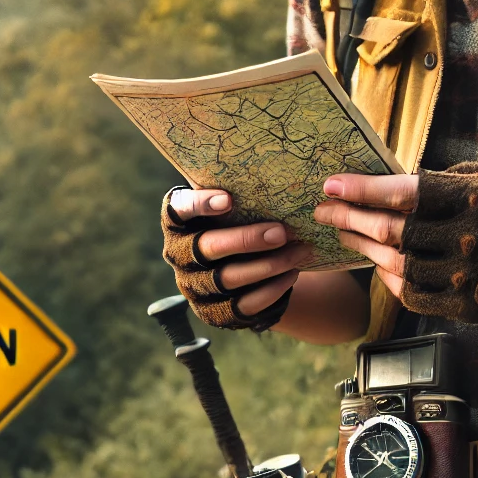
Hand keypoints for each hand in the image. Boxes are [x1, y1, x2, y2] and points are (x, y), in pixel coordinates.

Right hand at [162, 188, 313, 328]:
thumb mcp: (233, 205)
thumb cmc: (237, 223)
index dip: (200, 206)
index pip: (179, 211)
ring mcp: (196, 288)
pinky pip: (244, 304)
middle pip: (208, 248)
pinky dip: (271, 289)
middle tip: (281, 232)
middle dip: (246, 240)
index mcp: (178, 223)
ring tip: (299, 251)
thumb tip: (271, 165)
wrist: (243, 266)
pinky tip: (292, 273)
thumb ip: (238, 191)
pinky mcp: (216, 313)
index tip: (229, 200)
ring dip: (268, 265)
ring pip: (229, 278)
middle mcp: (179, 256)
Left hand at [321, 164, 477, 322]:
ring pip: (397, 265)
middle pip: (392, 231)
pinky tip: (380, 265)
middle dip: (349, 218)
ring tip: (344, 235)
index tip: (331, 184)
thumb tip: (396, 182)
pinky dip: (391, 279)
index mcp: (473, 198)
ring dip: (364, 249)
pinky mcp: (469, 307)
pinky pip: (414, 295)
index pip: (403, 194)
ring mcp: (468, 277)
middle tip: (323, 209)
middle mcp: (467, 238)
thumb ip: (447, 180)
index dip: (361, 190)